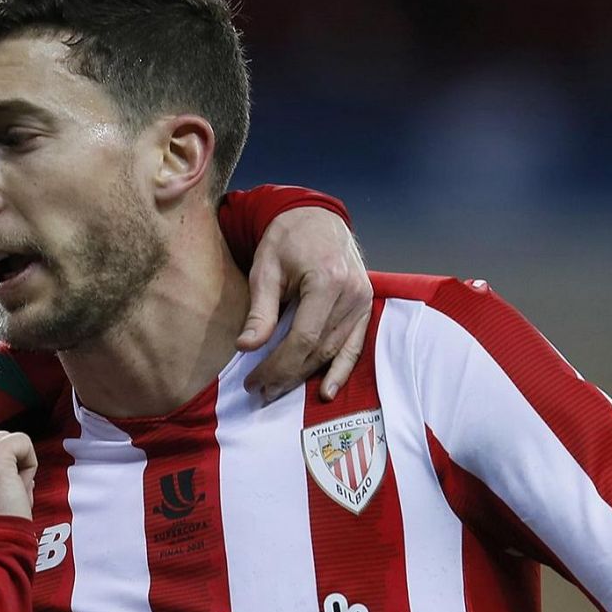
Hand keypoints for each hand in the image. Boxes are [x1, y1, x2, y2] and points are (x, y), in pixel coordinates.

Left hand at [238, 206, 371, 402]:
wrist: (316, 219)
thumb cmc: (286, 240)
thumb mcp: (265, 270)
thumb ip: (260, 311)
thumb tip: (245, 347)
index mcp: (328, 281)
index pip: (303, 338)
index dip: (277, 365)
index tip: (253, 381)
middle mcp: (352, 294)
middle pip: (318, 349)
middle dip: (287, 375)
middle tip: (260, 392)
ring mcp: (363, 302)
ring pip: (333, 351)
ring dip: (306, 376)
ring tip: (277, 391)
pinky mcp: (366, 307)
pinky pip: (354, 346)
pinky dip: (341, 370)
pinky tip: (326, 392)